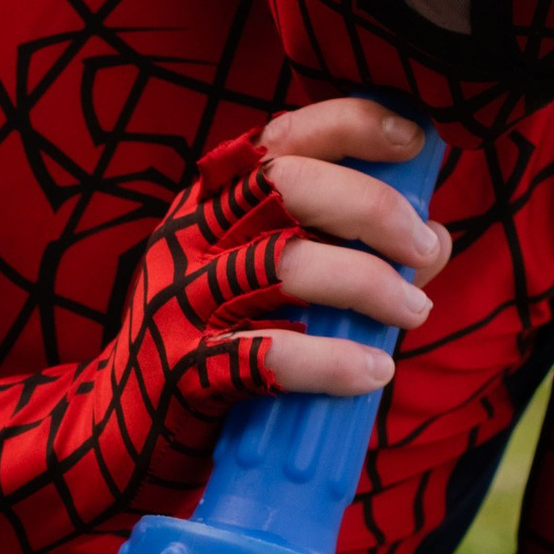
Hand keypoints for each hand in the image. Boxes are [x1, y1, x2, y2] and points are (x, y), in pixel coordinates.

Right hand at [84, 105, 447, 490]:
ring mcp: (182, 302)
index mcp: (209, 203)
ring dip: (367, 283)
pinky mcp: (184, 370)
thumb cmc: (212, 342)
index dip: (348, 125)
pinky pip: (268, 355)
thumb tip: (434, 240)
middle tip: (422, 246)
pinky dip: (331, 362)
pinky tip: (372, 373)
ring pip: (285, 265)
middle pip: (286, 188)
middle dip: (371, 207)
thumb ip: (340, 249)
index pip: (278, 139)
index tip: (410, 136)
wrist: (119, 428)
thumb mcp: (259, 279)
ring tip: (413, 310)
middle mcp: (191, 238)